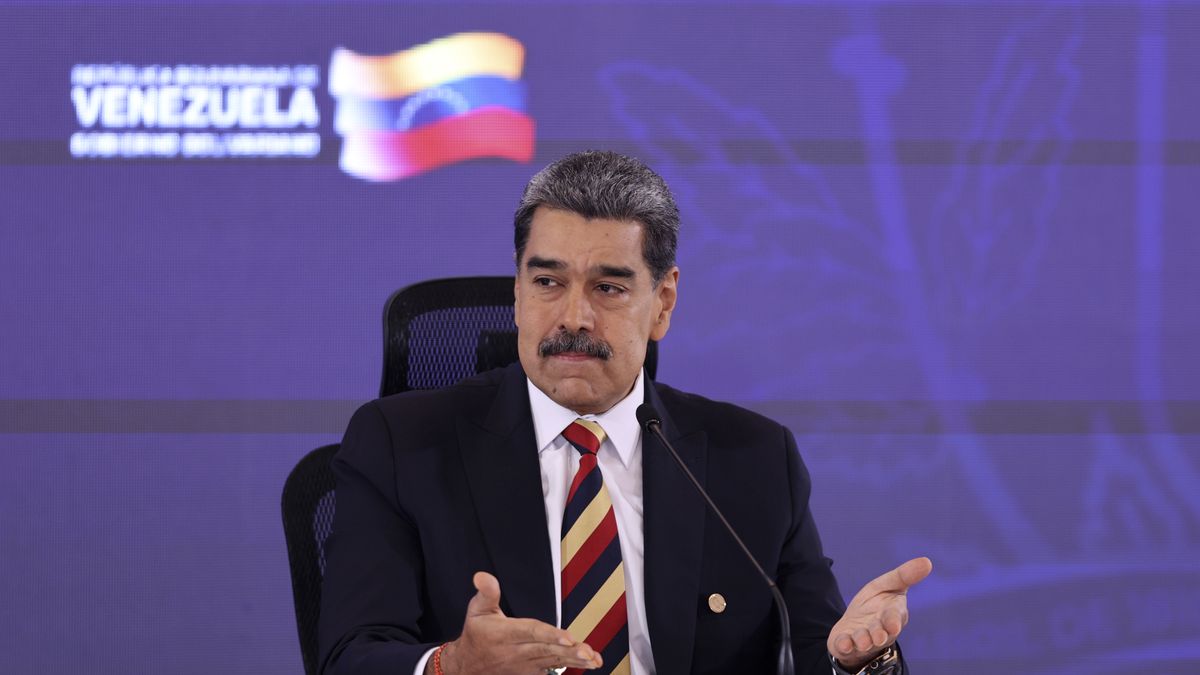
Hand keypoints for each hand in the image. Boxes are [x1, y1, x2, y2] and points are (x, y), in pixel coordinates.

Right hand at [433, 572, 602, 674]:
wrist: (468, 666)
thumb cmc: (477, 634)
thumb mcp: (477, 610)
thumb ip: (486, 593)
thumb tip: (483, 576)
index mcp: (505, 634)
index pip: (530, 633)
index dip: (549, 634)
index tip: (568, 637)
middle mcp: (517, 651)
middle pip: (545, 650)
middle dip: (568, 651)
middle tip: (587, 651)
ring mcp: (525, 664)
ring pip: (552, 661)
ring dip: (574, 660)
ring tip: (592, 658)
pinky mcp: (532, 672)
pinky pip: (553, 669)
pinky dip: (571, 666)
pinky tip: (589, 664)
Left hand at [827, 557, 931, 670]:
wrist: (855, 627)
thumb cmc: (876, 604)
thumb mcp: (888, 585)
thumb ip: (904, 575)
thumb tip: (927, 561)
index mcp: (892, 615)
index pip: (895, 617)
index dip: (893, 620)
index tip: (893, 624)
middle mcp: (880, 630)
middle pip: (880, 633)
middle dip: (879, 634)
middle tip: (878, 637)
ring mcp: (863, 640)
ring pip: (864, 641)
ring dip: (862, 640)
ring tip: (862, 641)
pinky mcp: (847, 645)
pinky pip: (845, 647)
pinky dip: (844, 645)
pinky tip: (843, 644)